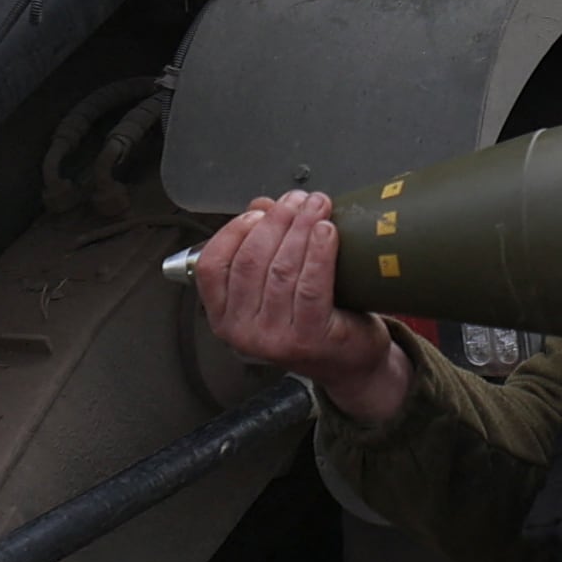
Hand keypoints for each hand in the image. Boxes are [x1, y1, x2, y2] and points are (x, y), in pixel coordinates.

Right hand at [194, 190, 409, 423]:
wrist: (350, 361)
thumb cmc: (311, 320)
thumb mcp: (275, 284)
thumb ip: (261, 244)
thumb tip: (261, 206)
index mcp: (223, 315)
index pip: (212, 264)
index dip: (235, 229)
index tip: (261, 210)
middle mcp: (241, 332)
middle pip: (251, 260)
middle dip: (277, 220)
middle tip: (299, 200)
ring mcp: (273, 340)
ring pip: (282, 270)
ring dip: (301, 228)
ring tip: (318, 206)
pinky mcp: (308, 339)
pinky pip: (311, 286)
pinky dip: (319, 252)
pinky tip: (327, 230)